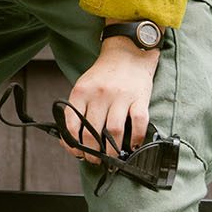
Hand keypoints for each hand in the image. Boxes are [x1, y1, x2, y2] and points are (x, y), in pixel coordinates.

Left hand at [61, 36, 161, 158]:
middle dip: (92, 152)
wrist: (127, 51)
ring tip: (111, 158)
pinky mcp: (139, 98)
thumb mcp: (83, 86)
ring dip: (112, 150)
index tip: (76, 152)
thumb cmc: (103, 74)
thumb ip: (77, 108)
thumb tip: (73, 138)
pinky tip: (132, 146)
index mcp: (81, 92)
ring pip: (114, 131)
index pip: (72, 124)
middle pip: (93, 131)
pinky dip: (136, 138)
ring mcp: (120, 96)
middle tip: (95, 160)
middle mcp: (99, 95)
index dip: (73, 143)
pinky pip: (138, 123)